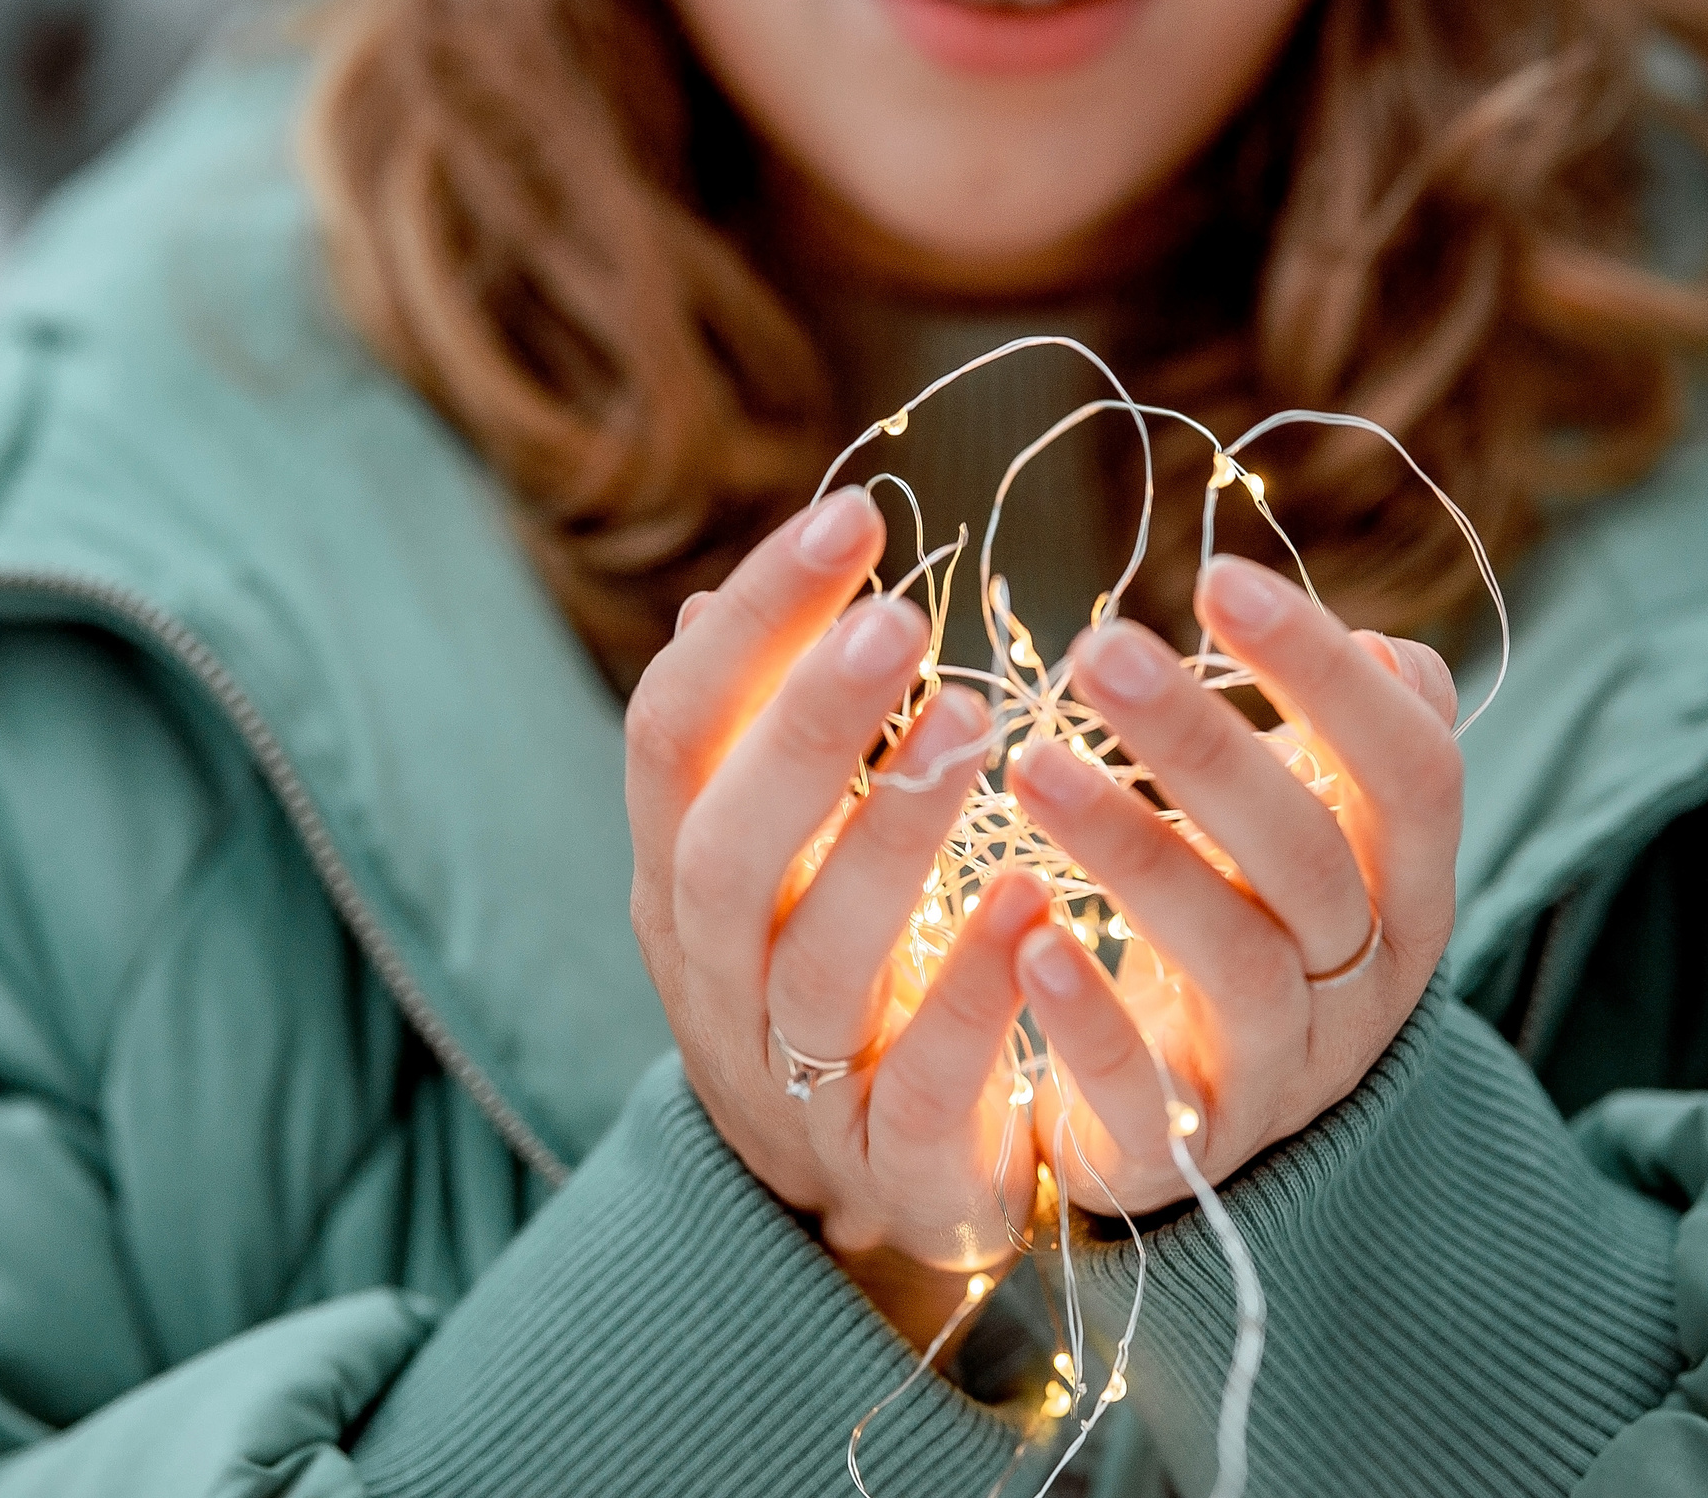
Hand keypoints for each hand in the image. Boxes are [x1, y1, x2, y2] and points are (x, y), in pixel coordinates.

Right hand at [625, 488, 1044, 1342]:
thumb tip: (722, 598)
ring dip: (891, 838)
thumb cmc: (823, 972)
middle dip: (806, 724)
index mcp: (680, 874)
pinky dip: (973, 998)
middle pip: (726, 844)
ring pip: (818, 961)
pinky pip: (922, 1085)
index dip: (753, 626)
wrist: (851, 1190)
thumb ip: (756, 743)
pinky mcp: (891, 1163)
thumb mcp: (771, 859)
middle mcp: (714, 972)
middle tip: (902, 615)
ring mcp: (792, 1077)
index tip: (851, 518)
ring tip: (978, 723)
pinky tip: (1033, 905)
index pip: (674, 732)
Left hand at [1005, 555, 1461, 1211]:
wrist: (1214, 1141)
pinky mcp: (1183, 1148)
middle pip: (1308, 855)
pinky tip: (1028, 941)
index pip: (1409, 772)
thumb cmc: (1256, 943)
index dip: (1326, 676)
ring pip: (1231, 959)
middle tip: (1098, 647)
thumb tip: (1391, 649)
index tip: (1216, 578)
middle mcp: (1362, 984)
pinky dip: (1090, 1015)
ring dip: (1132, 851)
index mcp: (1405, 893)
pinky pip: (1146, 1090)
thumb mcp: (1318, 850)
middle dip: (1205, 742)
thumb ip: (1346, 757)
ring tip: (1029, 763)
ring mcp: (1279, 1074)